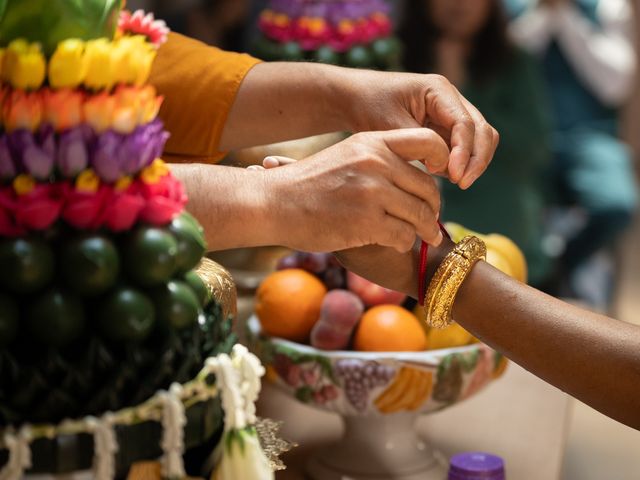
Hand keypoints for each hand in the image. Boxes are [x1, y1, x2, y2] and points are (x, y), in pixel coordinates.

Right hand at [257, 128, 447, 252]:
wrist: (273, 203)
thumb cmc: (307, 184)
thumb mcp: (345, 156)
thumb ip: (378, 159)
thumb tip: (413, 172)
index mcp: (373, 142)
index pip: (429, 141)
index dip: (443, 160)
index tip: (440, 177)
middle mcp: (376, 162)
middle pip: (428, 187)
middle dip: (433, 208)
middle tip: (431, 221)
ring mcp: (372, 192)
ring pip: (420, 215)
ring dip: (423, 230)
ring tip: (421, 236)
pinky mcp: (366, 222)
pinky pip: (403, 236)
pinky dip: (402, 243)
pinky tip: (393, 243)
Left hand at [339, 69, 498, 188]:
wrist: (355, 99)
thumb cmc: (369, 105)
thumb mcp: (390, 125)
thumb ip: (420, 145)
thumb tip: (447, 167)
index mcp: (439, 90)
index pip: (465, 123)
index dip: (465, 152)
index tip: (455, 176)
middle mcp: (451, 100)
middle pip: (483, 131)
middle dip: (476, 159)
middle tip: (461, 183)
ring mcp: (451, 114)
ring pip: (480, 140)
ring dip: (473, 162)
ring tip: (455, 181)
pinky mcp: (445, 129)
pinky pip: (464, 147)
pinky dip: (461, 163)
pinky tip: (445, 176)